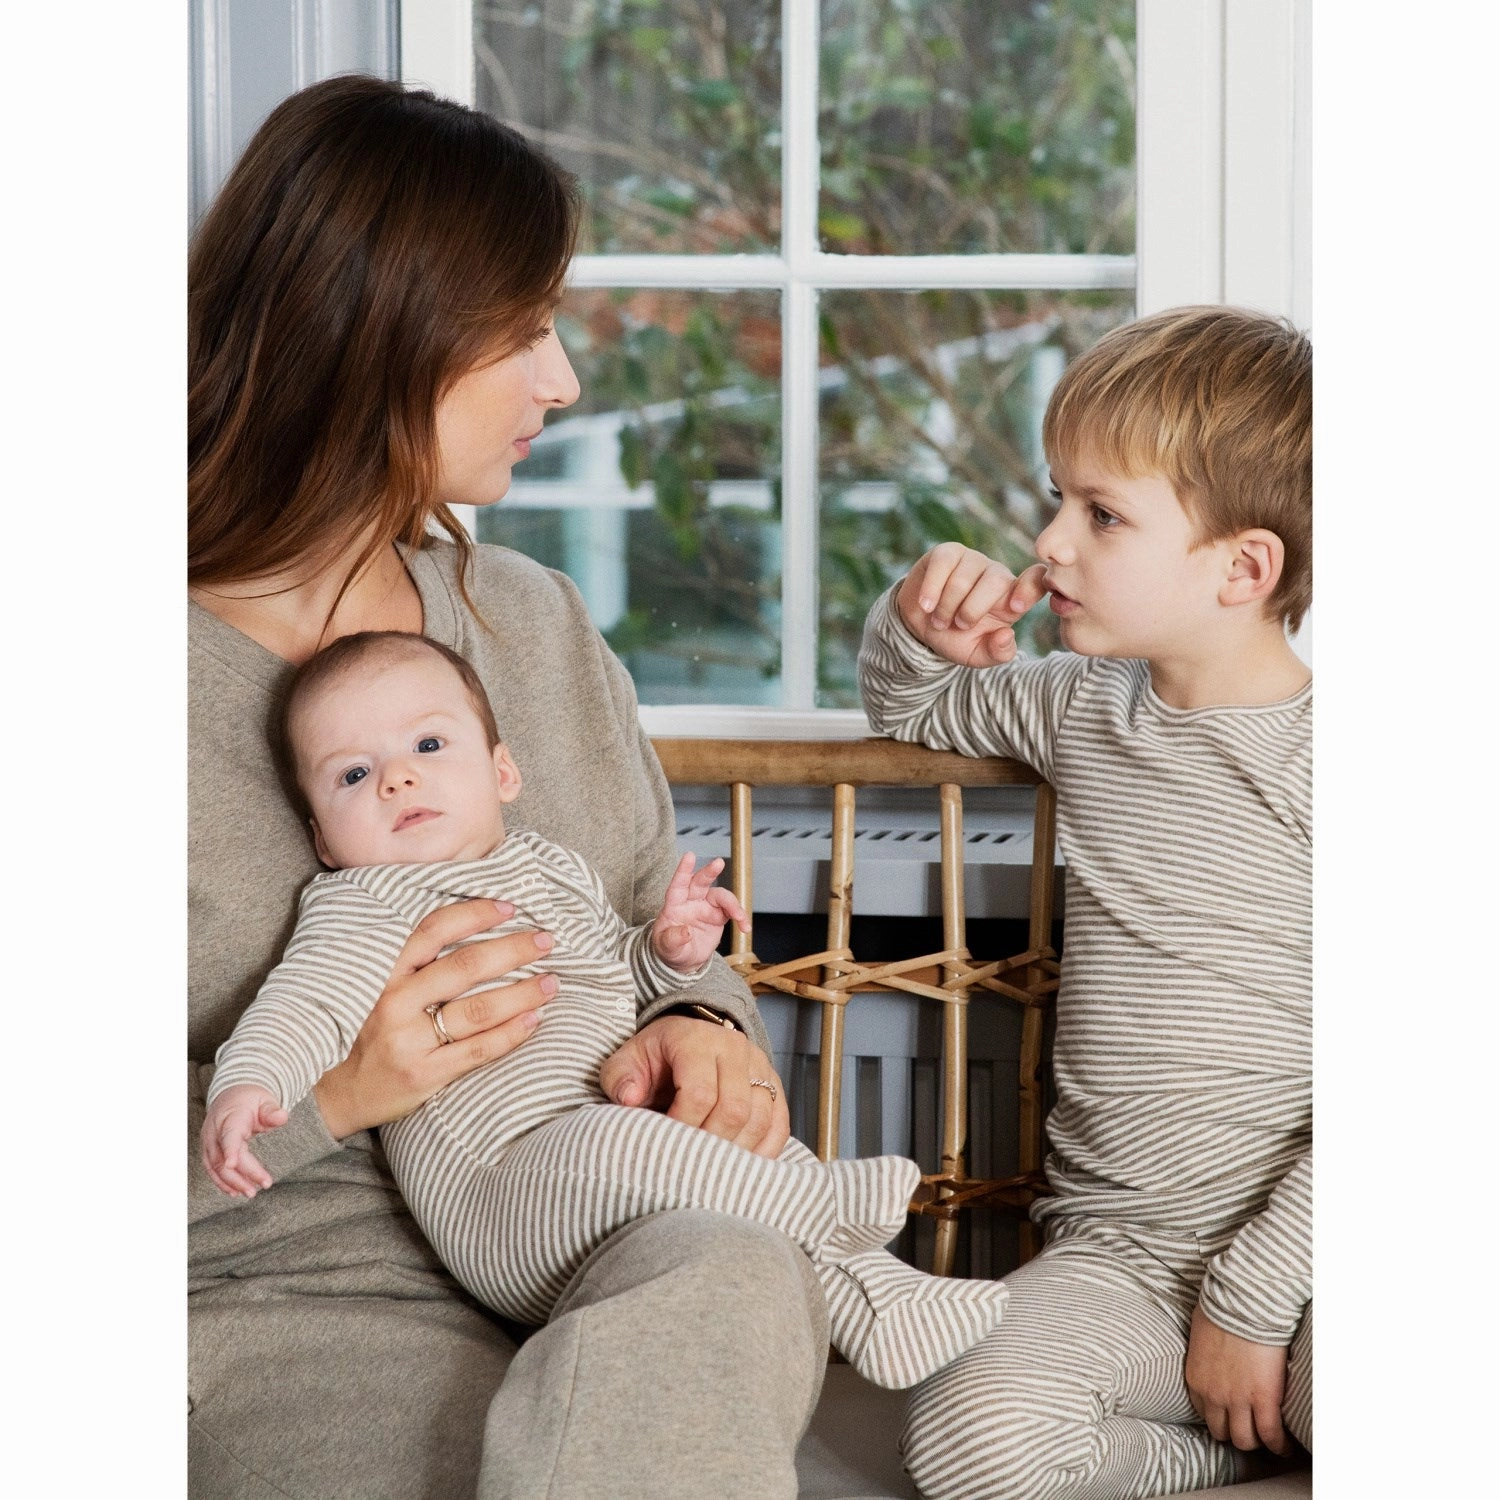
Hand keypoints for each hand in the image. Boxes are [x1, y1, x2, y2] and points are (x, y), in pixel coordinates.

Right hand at [201, 1083, 287, 1198]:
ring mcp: (209, 1141)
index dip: (229, 1150)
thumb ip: (272, 1111)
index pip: (229, 1135)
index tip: (231, 1165)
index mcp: (230, 1117)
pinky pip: (212, 1169)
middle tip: (265, 1184)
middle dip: (241, 1174)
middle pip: (223, 1156)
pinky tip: (235, 1191)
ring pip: (215, 1166)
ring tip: (250, 1193)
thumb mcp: (265, 1101)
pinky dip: (222, 1181)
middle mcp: (215, 1130)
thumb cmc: (251, 1100)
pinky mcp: (208, 1150)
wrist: (232, 1096)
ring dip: (231, 1182)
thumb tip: (282, 1117)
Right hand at [312, 897, 558, 1139]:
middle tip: (547, 940)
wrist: (329, 1094)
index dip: (475, 913)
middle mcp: (396, 1001)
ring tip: (552, 981)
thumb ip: (412, 964)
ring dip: (523, 991)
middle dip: (514, 949)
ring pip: (479, 1008)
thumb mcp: (373, 988)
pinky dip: (512, 1033)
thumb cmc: (361, 1033)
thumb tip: (471, 931)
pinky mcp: (424, 1073)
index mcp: (384, 974)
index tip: (510, 907)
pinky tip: (534, 1020)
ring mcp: (410, 1039)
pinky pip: (478, 1049)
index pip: (434, 930)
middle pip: (467, 966)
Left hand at [599, 1015, 789, 1159]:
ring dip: (737, 1151)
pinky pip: (778, 1124)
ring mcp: (760, 1066)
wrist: (688, 1037)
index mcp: (696, 1040)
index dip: (683, 1126)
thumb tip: (630, 1100)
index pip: (700, 1092)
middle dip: (710, 1143)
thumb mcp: (627, 1059)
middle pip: (734, 1109)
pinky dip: (764, 1150)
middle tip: (690, 1161)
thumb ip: (620, 1078)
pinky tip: (741, 1165)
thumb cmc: (656, 1055)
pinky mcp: (774, 1085)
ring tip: (711, 1167)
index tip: (666, 1144)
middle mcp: (734, 1049)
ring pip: (760, 1118)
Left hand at [651, 853, 749, 971]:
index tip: (689, 856)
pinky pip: (732, 911)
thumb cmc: (670, 949)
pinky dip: (741, 917)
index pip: (678, 884)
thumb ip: (673, 939)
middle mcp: (691, 901)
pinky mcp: (719, 915)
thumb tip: (686, 932)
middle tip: (718, 863)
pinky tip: (745, 927)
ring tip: (739, 917)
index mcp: (674, 905)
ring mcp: (706, 906)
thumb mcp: (667, 947)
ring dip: (732, 903)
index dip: (683, 870)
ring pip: (721, 896)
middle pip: (700, 882)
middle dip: (709, 871)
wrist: (684, 960)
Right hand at [896, 544, 1048, 667]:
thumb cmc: (955, 639)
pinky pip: (942, 564)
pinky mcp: (946, 553)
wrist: (921, 627)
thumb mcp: (978, 654)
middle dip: (972, 610)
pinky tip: (927, 605)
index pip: (1036, 580)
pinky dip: (932, 589)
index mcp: (1011, 597)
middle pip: (996, 581)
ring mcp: (971, 560)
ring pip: (964, 578)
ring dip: (948, 606)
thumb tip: (1007, 635)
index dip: (1030, 589)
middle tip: (959, 626)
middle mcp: (996, 574)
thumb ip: (997, 652)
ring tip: (939, 621)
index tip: (1015, 608)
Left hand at [1185, 1303, 1292, 1455]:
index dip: (1220, 1417)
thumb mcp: (1201, 1334)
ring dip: (1257, 1441)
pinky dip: (1279, 1445)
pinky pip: (1271, 1435)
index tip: (1231, 1417)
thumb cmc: (1222, 1309)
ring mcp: (1238, 1400)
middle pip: (1222, 1433)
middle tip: (1251, 1428)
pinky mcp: (1264, 1399)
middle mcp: (1213, 1396)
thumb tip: (1212, 1349)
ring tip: (1269, 1439)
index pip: (1204, 1414)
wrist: (1243, 1304)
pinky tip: (1286, 1446)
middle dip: (1235, 1432)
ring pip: (1245, 1440)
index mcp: (1197, 1380)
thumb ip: (1204, 1352)